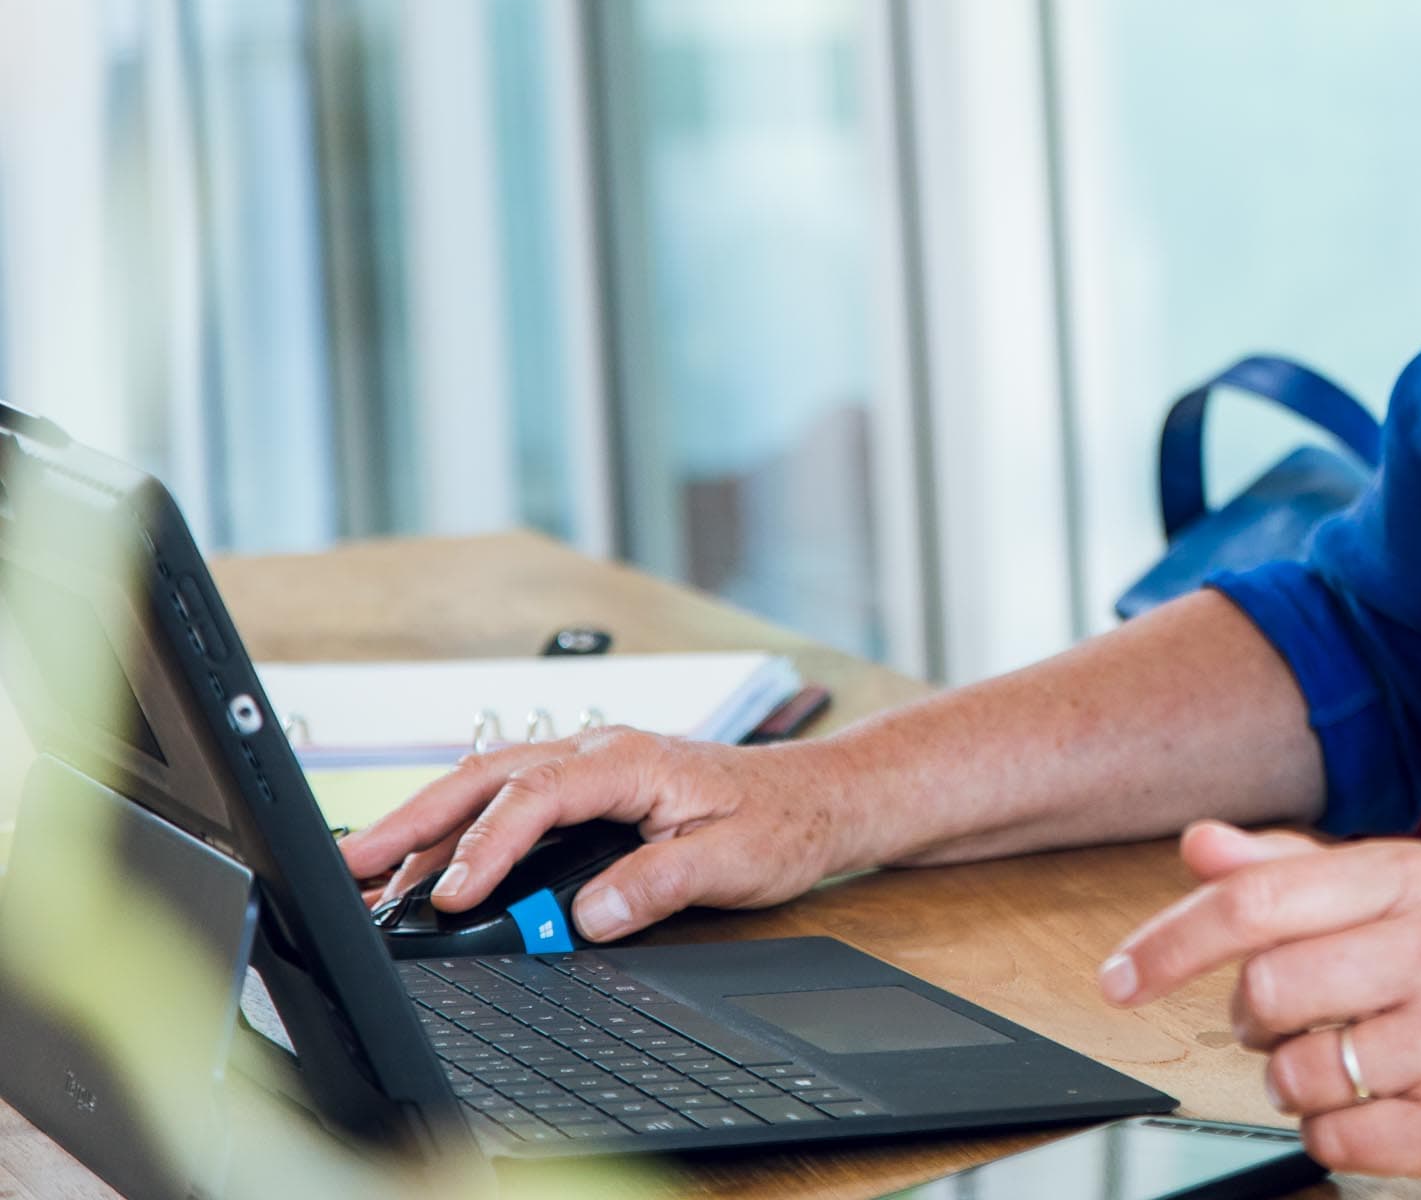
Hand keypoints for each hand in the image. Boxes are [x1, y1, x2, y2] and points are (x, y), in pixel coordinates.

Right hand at [335, 729, 863, 941]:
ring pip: (489, 786)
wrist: (820, 797)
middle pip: (488, 777)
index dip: (489, 846)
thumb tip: (591, 912)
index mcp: (632, 759)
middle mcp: (601, 753)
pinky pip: (509, 801)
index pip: (538, 796)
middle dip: (417, 820)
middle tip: (355, 866)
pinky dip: (461, 829)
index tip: (455, 896)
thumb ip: (660, 883)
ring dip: (427, 825)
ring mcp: (590, 767)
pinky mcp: (588, 790)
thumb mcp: (735, 858)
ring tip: (367, 870)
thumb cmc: (784, 819)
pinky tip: (427, 863)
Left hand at [1104, 823, 1420, 1197]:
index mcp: (1414, 879)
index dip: (1167, 942)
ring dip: (1298, 1082)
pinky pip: (1331, 1141)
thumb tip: (1199, 843)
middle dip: (1257, 1022)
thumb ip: (1295, 870)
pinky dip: (1337, 1135)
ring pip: (1293, 1072)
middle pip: (1264, 990)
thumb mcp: (1404, 901)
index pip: (1256, 902)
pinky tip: (1388, 1110)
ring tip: (1358, 1066)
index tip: (1118, 978)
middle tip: (1297, 1023)